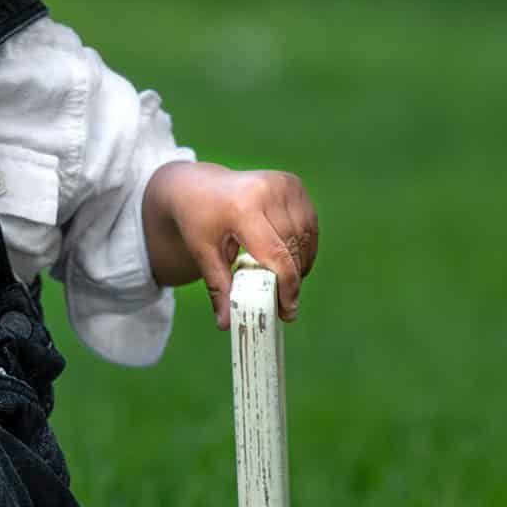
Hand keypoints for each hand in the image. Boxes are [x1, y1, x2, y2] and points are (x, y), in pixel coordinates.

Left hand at [142, 161, 318, 329]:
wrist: (197, 186)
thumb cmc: (198, 221)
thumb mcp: (202, 253)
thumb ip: (217, 287)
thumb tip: (225, 324)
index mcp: (241, 208)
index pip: (275, 254)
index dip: (286, 286)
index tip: (287, 311)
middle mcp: (266, 190)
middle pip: (292, 247)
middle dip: (291, 279)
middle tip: (285, 303)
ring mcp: (282, 183)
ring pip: (304, 236)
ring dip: (300, 263)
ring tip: (284, 280)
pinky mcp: (292, 183)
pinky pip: (308, 223)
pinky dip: (304, 245)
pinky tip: (291, 259)